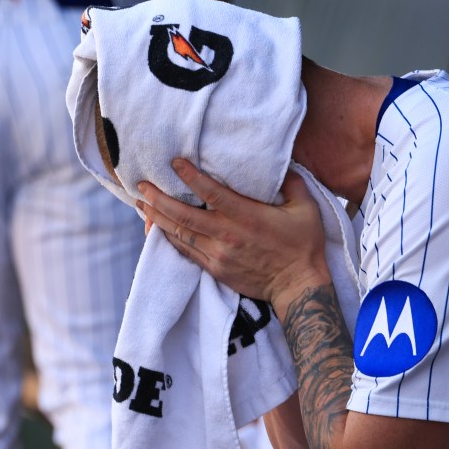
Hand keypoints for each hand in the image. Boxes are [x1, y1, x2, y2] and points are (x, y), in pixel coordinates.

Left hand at [137, 159, 330, 314]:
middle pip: (183, 215)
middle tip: (142, 185)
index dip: (190, 176)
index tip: (174, 162)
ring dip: (157, 218)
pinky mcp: (215, 269)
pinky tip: (158, 229)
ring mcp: (218, 255)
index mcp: (247, 216)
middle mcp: (227, 235)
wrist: (298, 287)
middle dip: (158, 199)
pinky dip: (169, 239)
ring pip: (179, 234)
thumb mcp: (306, 208)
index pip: (211, 192)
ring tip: (141, 204)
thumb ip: (291, 183)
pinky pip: (186, 252)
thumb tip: (282, 163)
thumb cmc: (304, 246)